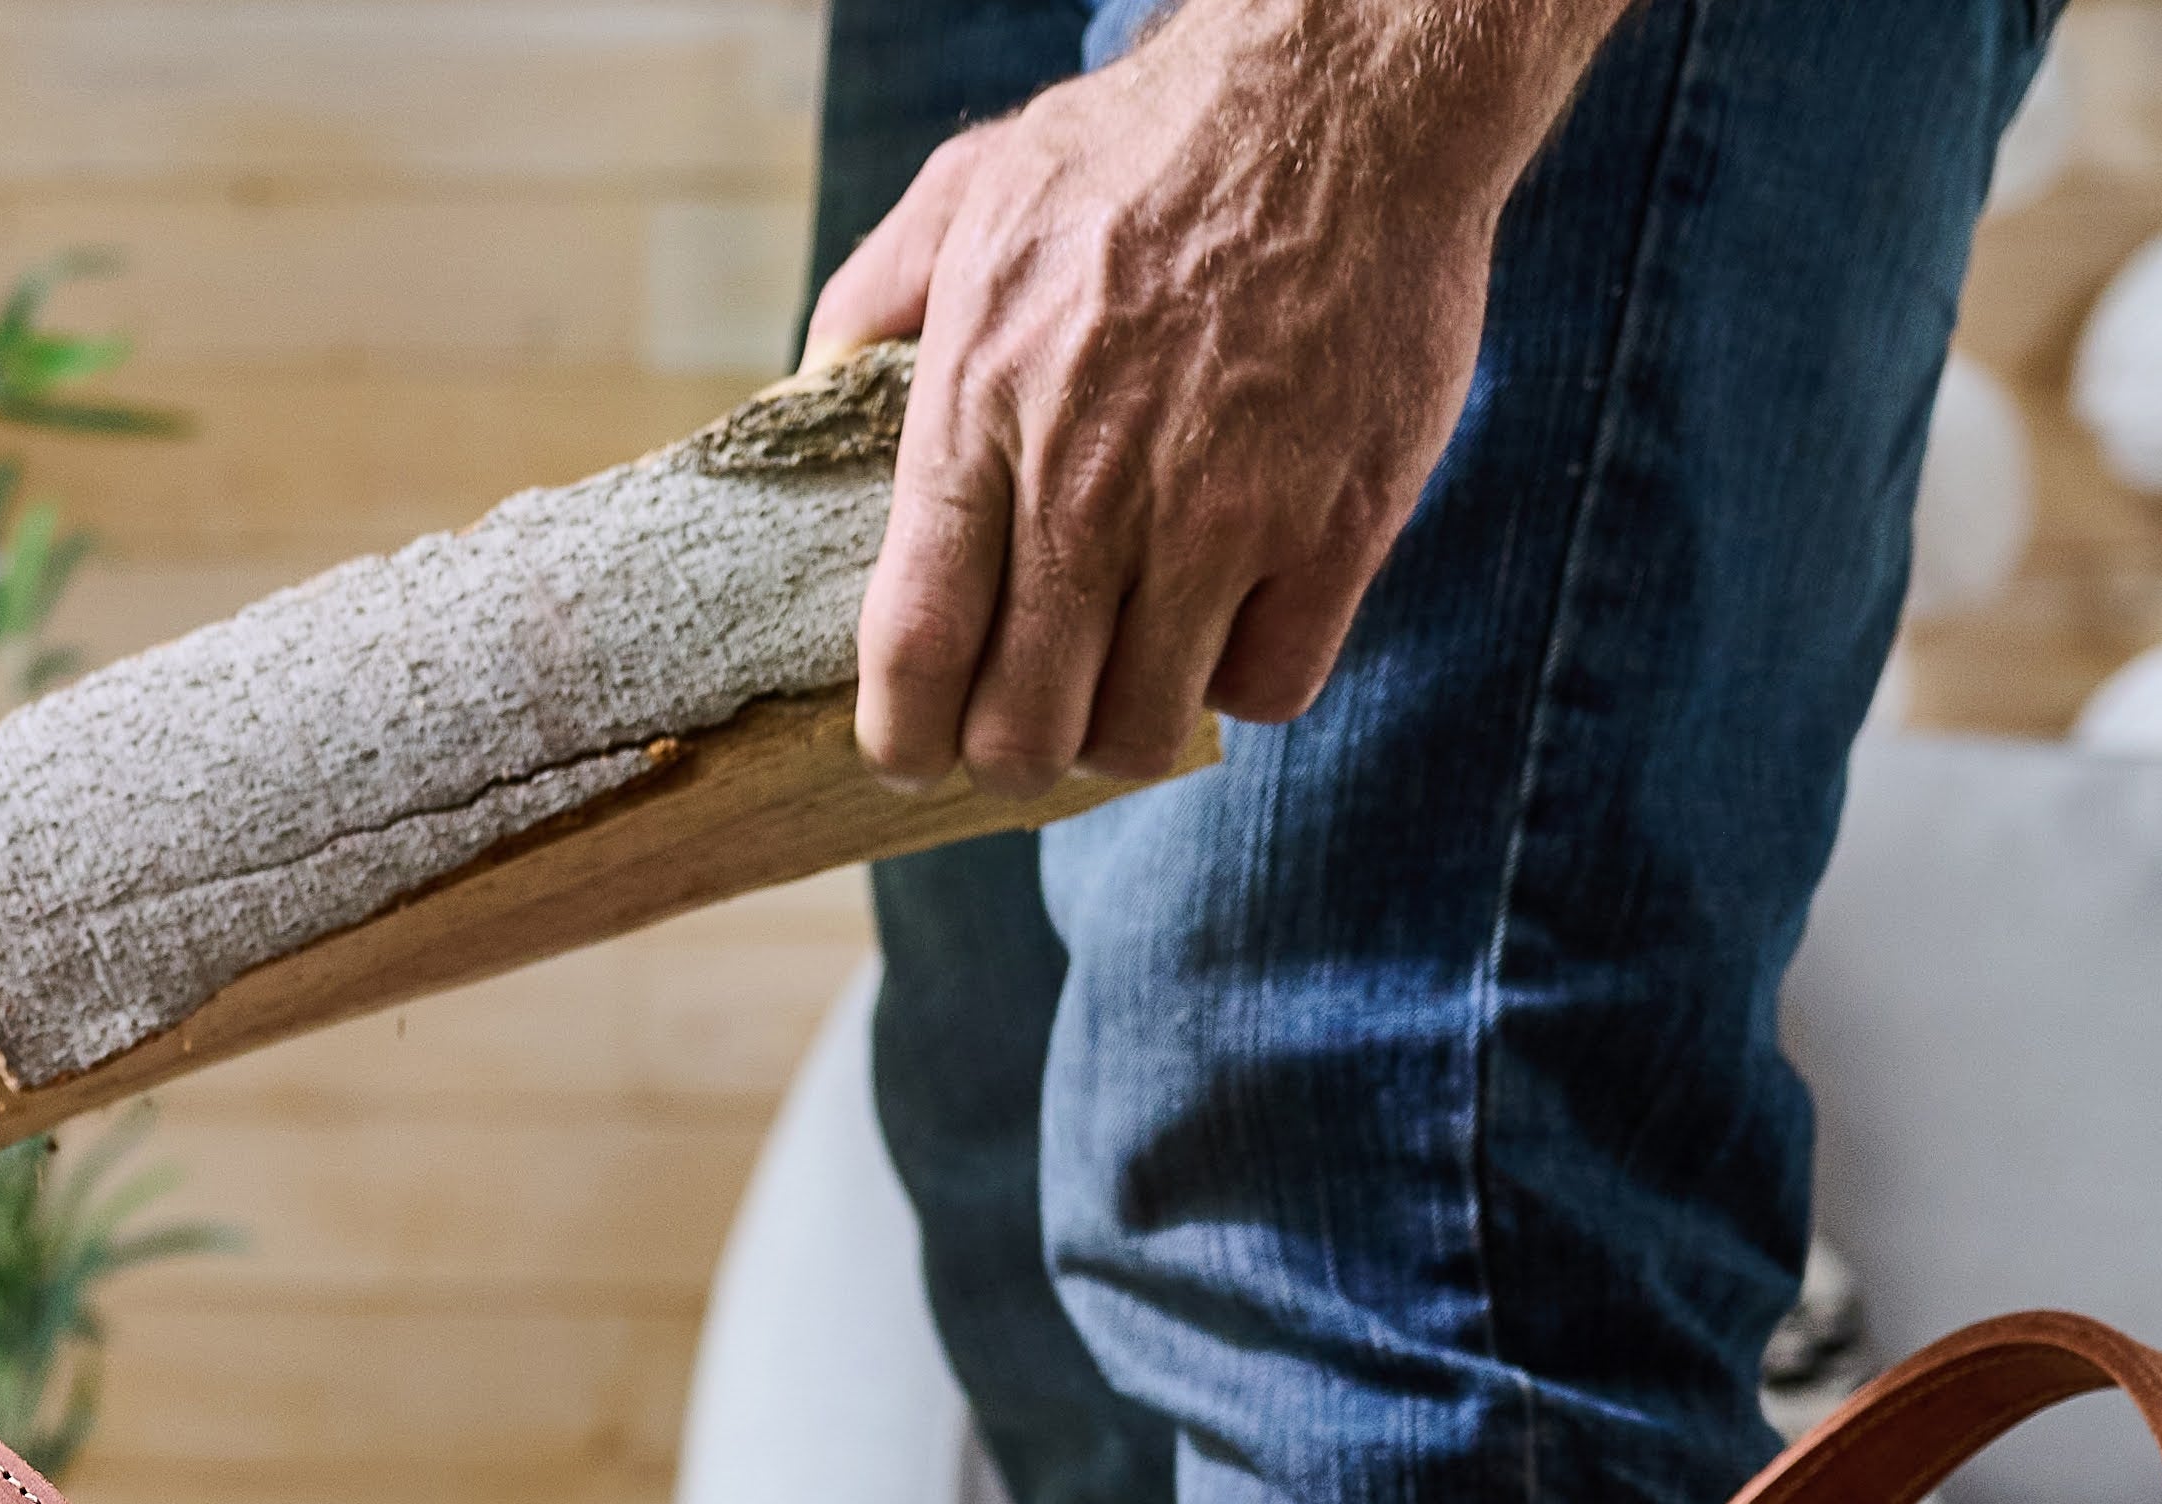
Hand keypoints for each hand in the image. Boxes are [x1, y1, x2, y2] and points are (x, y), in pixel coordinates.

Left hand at [805, 0, 1631, 788]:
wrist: (1349, 90)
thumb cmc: (1152, 141)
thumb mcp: (977, 187)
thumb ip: (877, 293)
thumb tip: (812, 380)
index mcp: (983, 413)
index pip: (916, 651)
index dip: (903, 737)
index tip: (910, 752)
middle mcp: (1091, 486)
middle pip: (1022, 732)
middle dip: (1011, 755)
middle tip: (1027, 724)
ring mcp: (1219, 517)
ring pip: (1140, 735)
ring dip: (1124, 730)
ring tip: (1128, 674)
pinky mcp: (1332, 529)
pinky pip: (1265, 691)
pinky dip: (1241, 680)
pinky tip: (1232, 618)